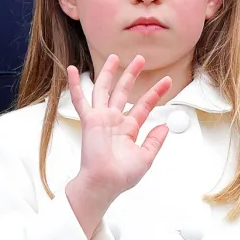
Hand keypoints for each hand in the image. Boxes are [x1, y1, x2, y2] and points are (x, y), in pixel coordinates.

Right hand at [65, 54, 171, 238]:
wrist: (105, 182)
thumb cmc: (122, 175)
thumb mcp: (145, 157)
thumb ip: (154, 140)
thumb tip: (165, 126)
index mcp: (129, 128)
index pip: (144, 105)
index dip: (156, 92)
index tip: (167, 81)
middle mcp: (115, 119)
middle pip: (124, 91)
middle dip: (131, 74)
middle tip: (140, 59)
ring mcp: (101, 117)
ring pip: (104, 89)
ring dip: (108, 72)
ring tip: (114, 57)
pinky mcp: (89, 119)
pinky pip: (80, 99)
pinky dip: (75, 84)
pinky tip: (72, 70)